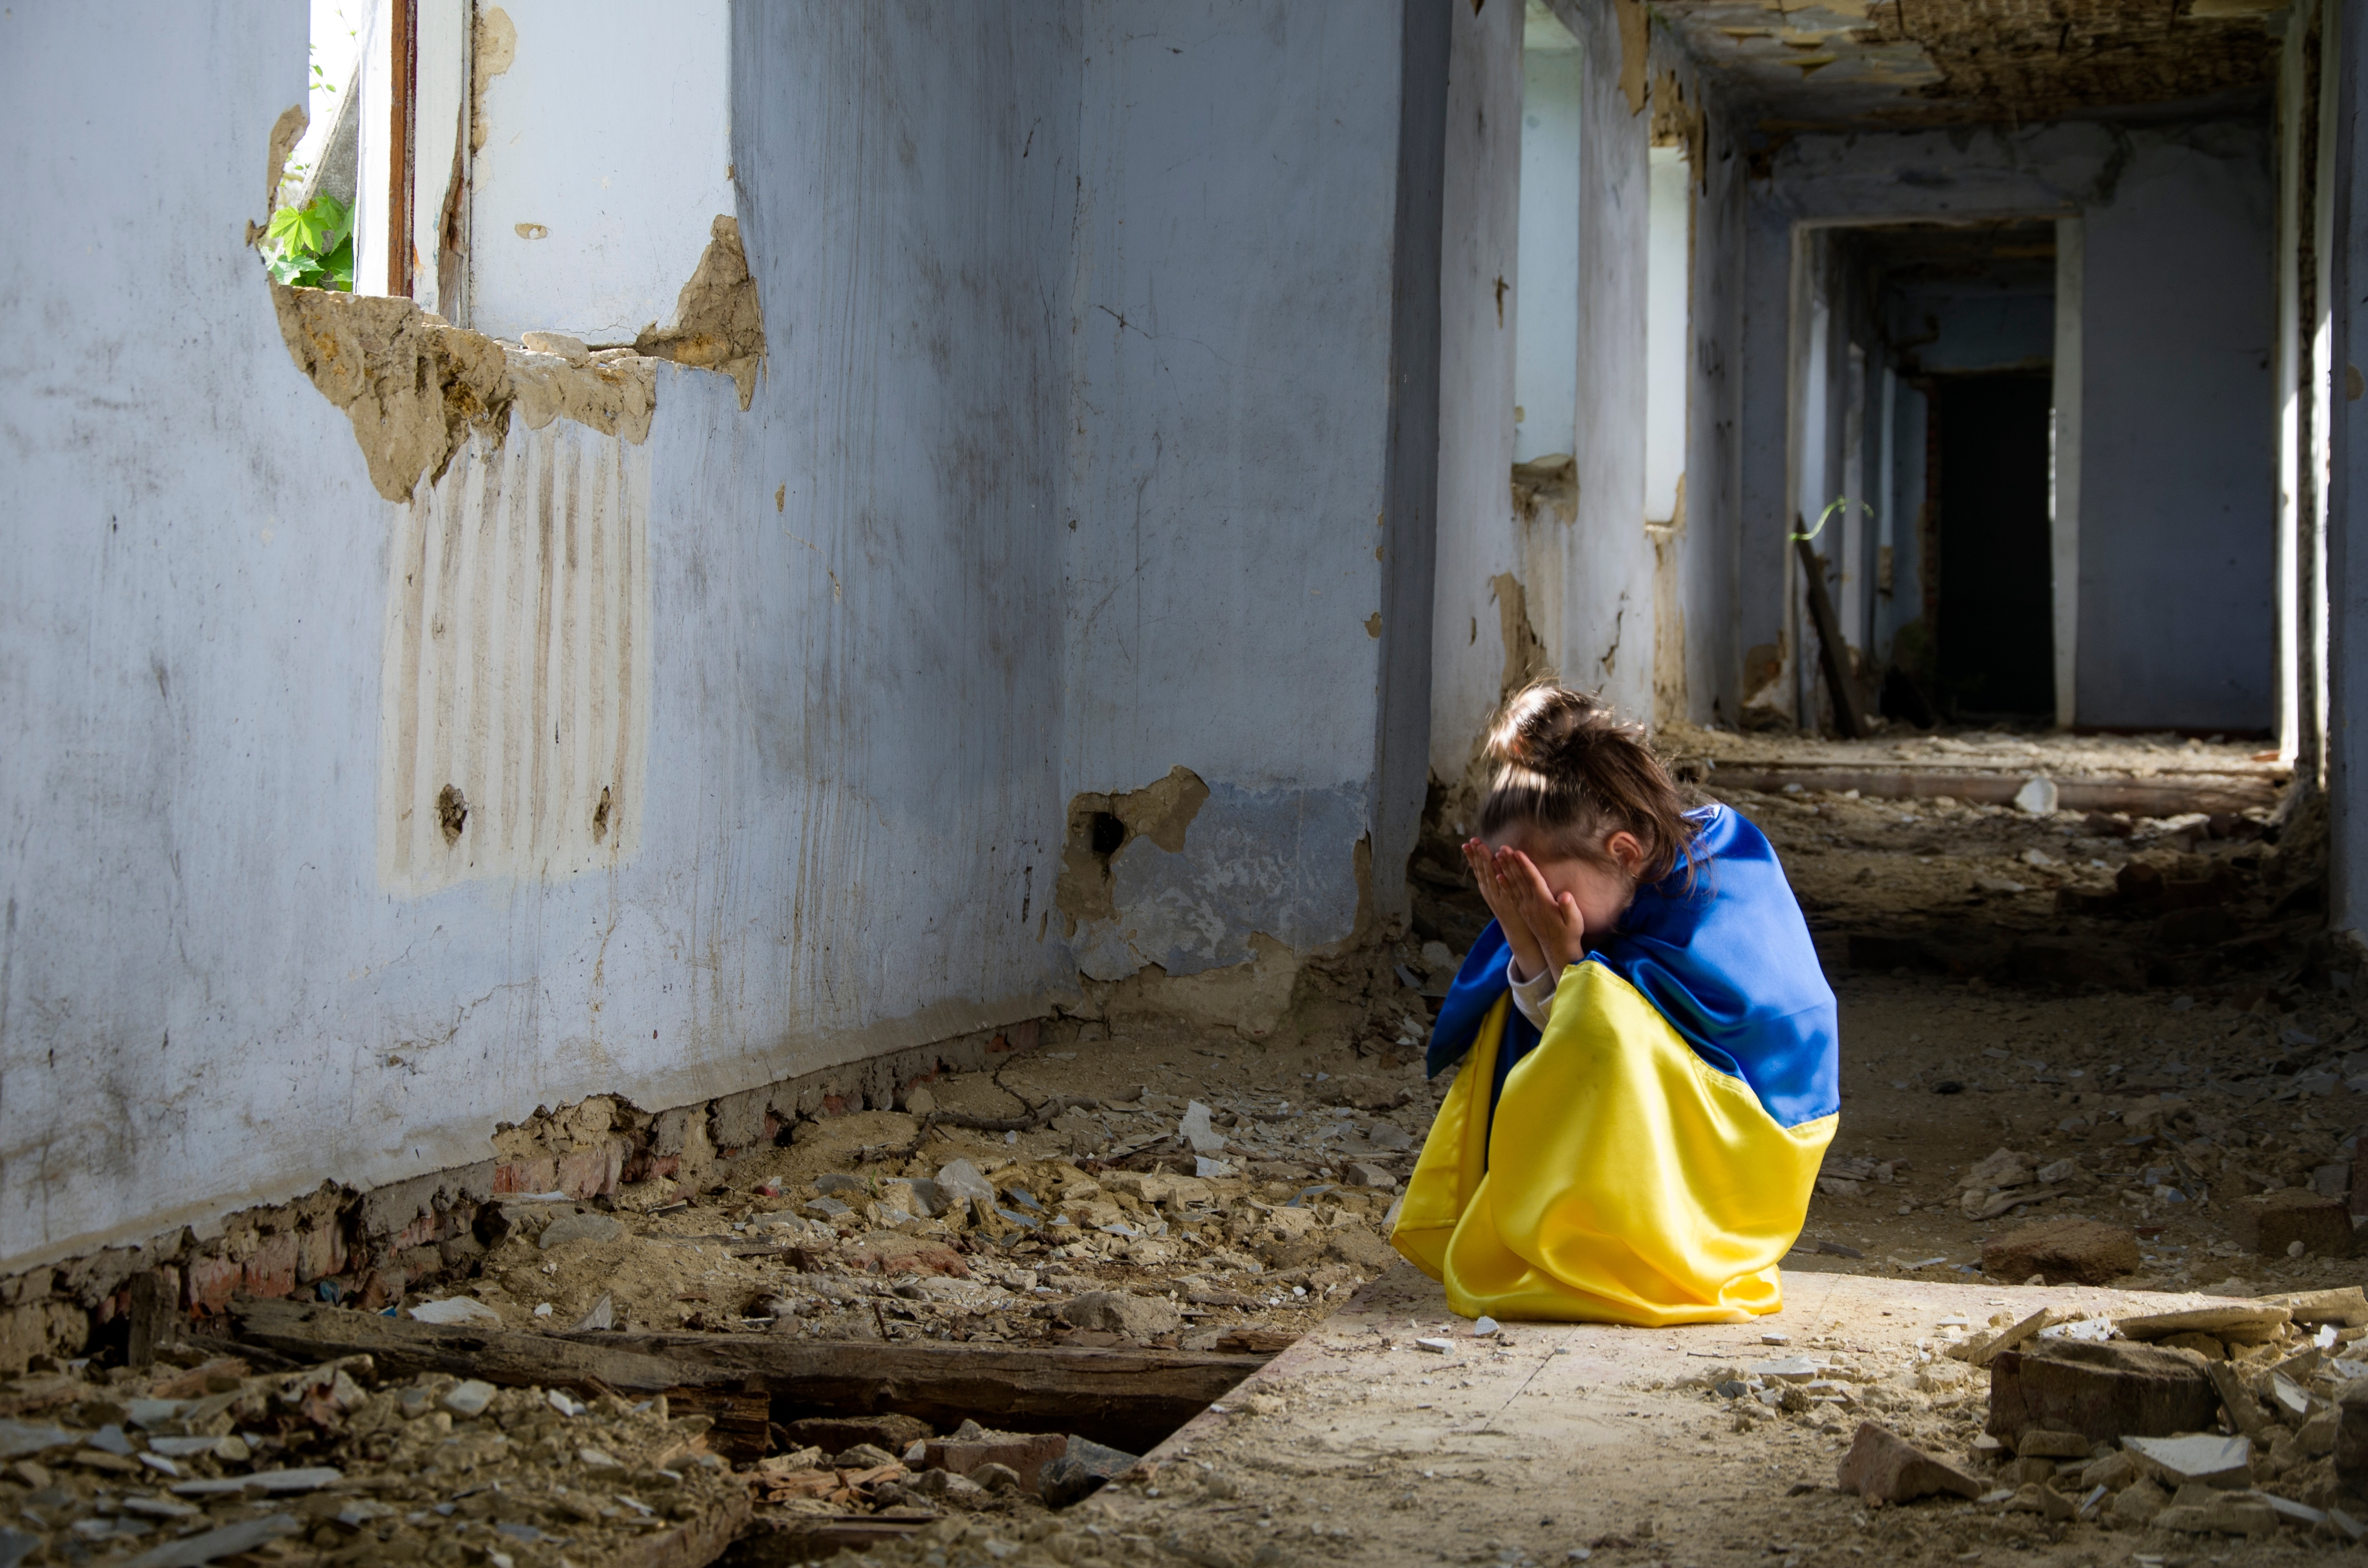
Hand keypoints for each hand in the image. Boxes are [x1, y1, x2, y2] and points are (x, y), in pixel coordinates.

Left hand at [1495, 846, 1586, 974]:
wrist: (1557, 950)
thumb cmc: (1570, 932)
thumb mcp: (1575, 921)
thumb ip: (1569, 908)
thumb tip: (1566, 896)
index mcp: (1544, 903)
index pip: (1533, 881)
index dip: (1525, 866)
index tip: (1518, 853)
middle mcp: (1531, 904)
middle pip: (1519, 880)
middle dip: (1511, 863)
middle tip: (1503, 847)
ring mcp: (1525, 908)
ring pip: (1513, 885)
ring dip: (1505, 870)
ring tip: (1498, 855)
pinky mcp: (1523, 911)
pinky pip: (1511, 895)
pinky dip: (1504, 885)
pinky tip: (1497, 876)